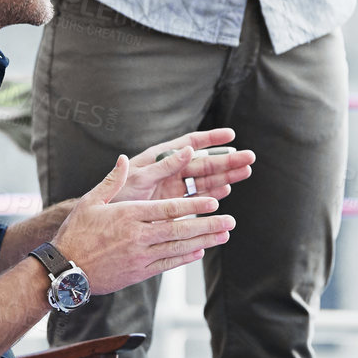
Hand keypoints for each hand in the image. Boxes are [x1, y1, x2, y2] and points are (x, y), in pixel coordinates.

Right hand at [53, 156, 234, 294]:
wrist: (65, 270)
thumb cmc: (76, 232)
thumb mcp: (90, 201)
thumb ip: (112, 181)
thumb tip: (125, 159)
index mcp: (129, 215)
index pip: (169, 209)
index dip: (194, 206)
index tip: (213, 201)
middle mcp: (139, 236)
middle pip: (180, 229)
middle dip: (208, 224)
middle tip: (230, 221)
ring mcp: (141, 256)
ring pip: (179, 247)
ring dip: (204, 241)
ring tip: (224, 235)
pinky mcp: (140, 272)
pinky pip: (168, 263)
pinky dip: (185, 257)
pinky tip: (200, 251)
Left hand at [113, 127, 254, 203]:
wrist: (106, 223)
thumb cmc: (118, 195)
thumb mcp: (140, 178)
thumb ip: (164, 165)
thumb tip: (189, 148)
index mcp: (161, 157)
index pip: (191, 143)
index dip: (211, 139)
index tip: (231, 135)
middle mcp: (170, 171)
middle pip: (204, 163)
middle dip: (227, 160)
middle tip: (250, 158)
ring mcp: (173, 189)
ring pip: (205, 180)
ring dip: (226, 176)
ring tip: (245, 172)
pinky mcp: (174, 206)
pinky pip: (197, 198)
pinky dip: (212, 195)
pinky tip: (226, 192)